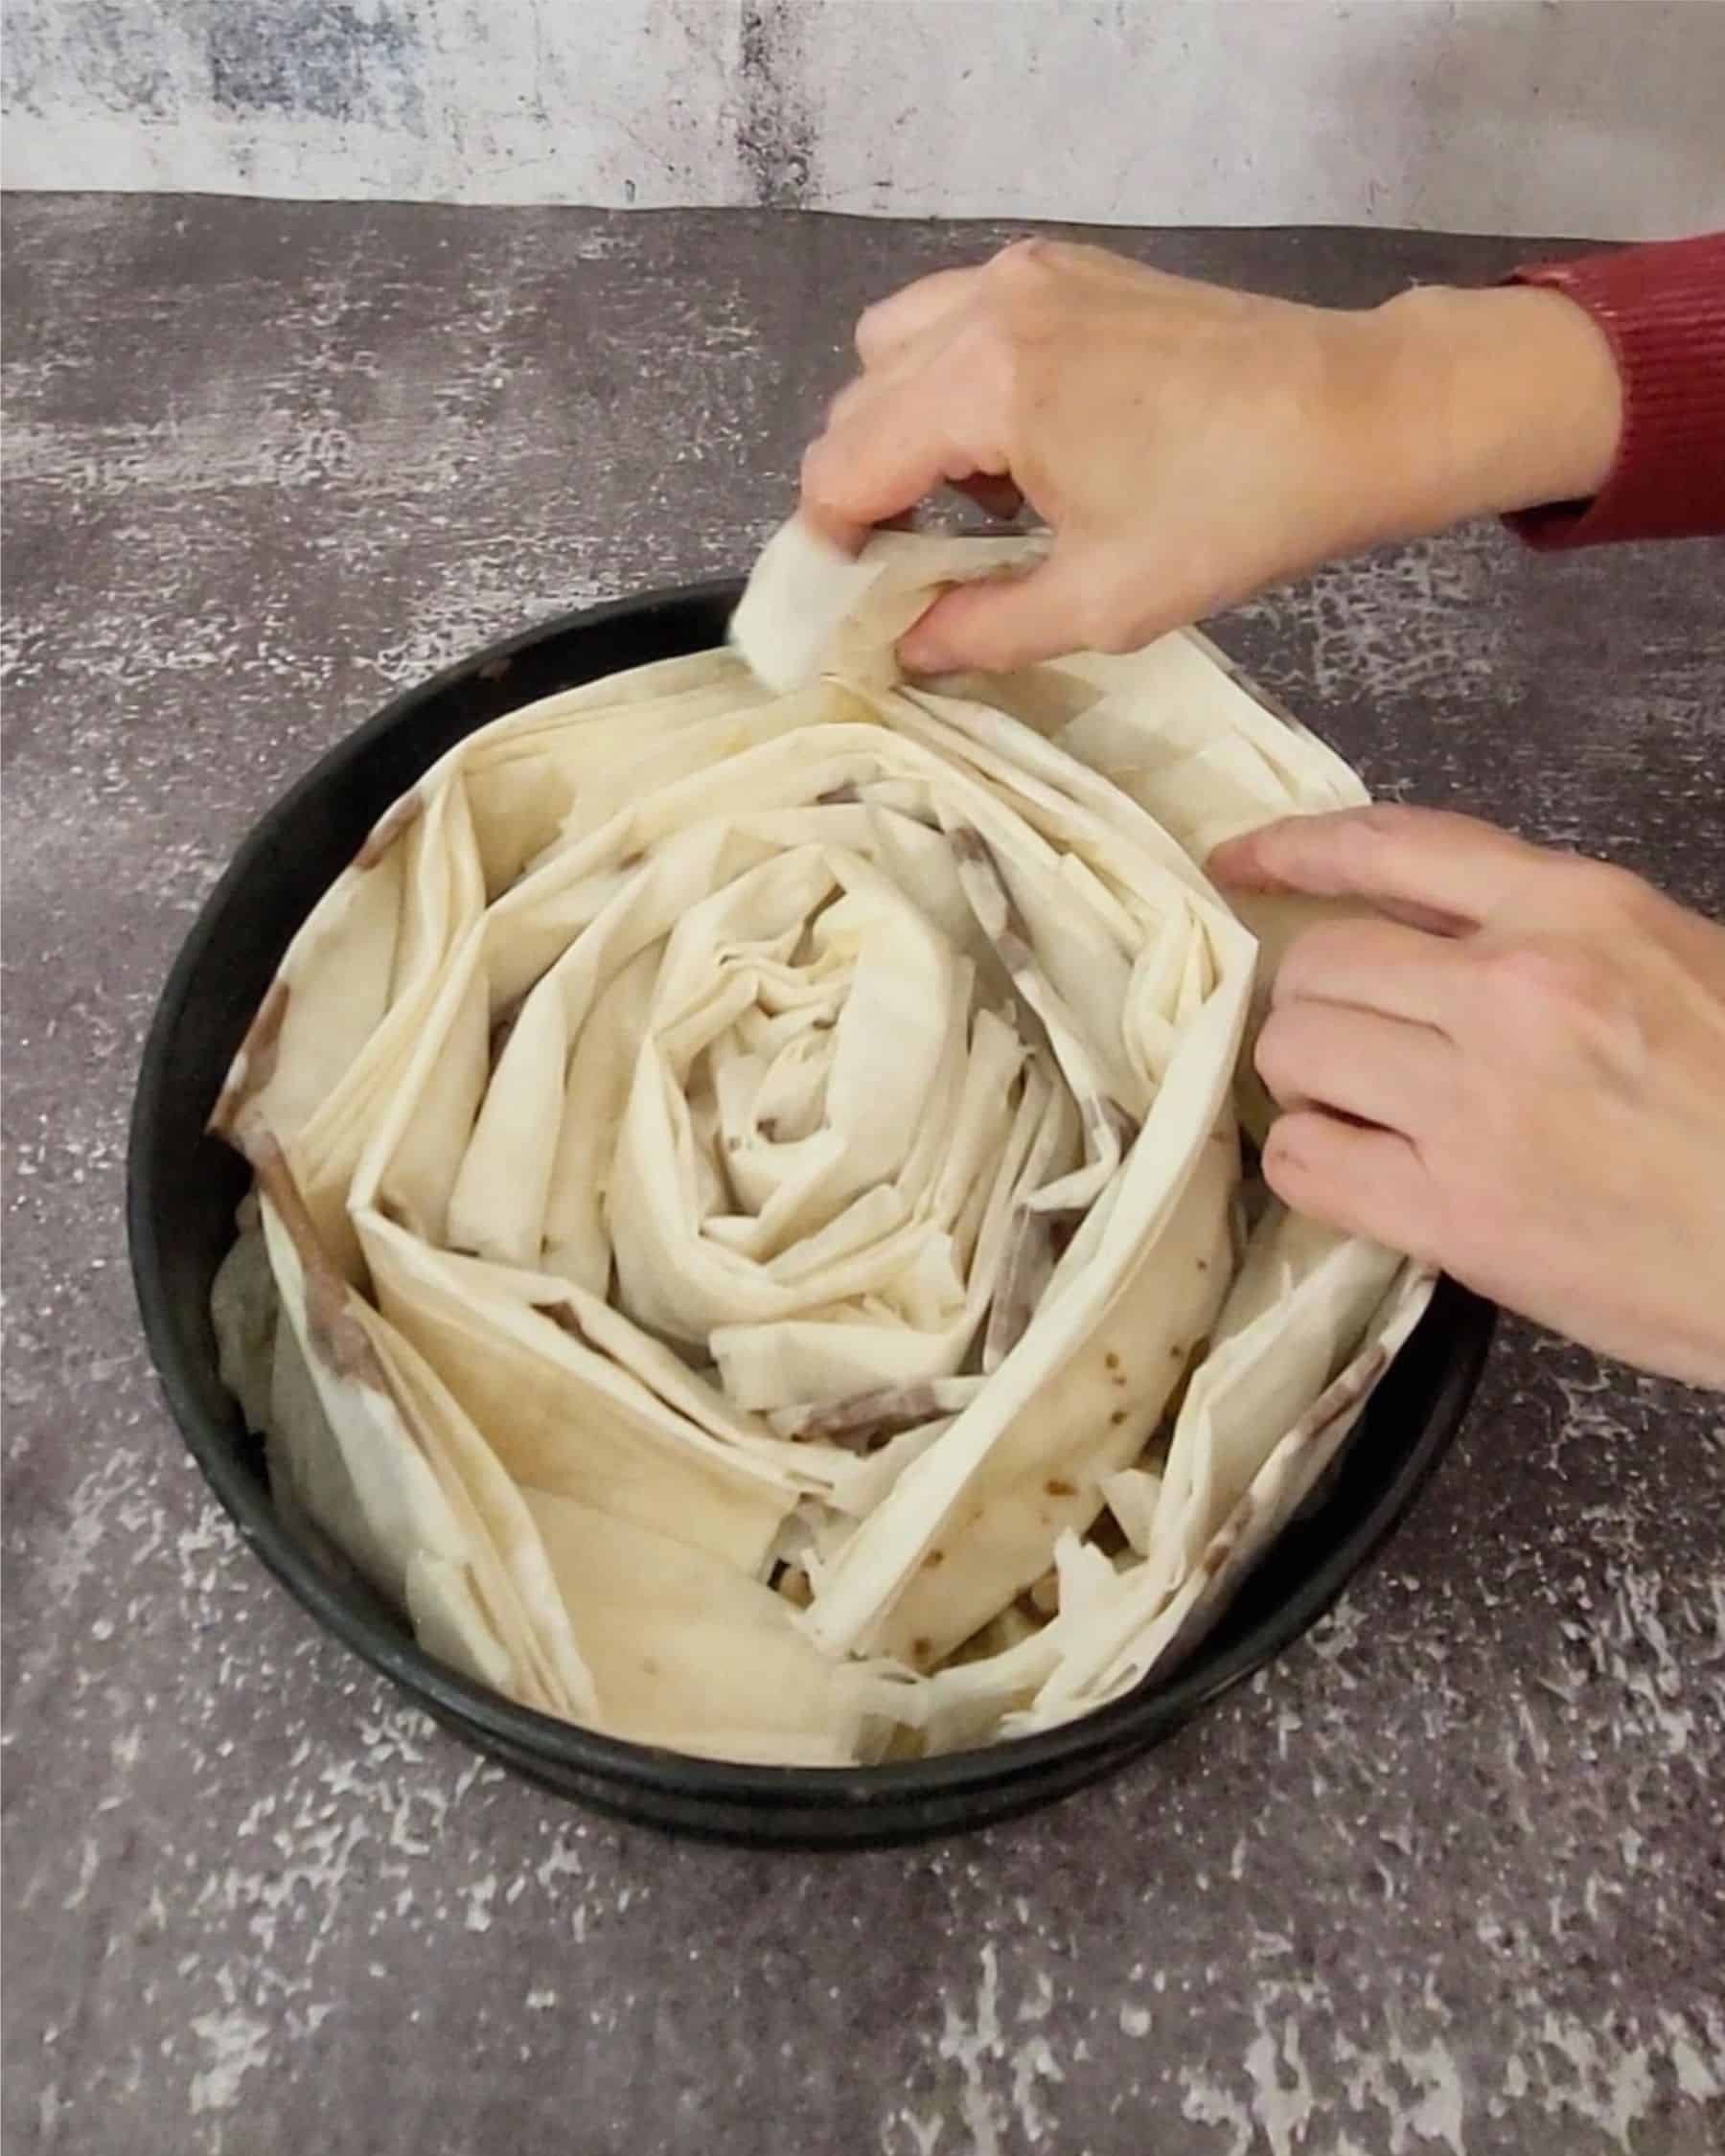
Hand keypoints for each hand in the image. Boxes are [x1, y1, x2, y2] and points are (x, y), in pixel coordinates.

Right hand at [800, 239, 1620, 674]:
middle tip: (915, 572)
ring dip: (902, 431)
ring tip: (971, 505)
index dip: (831, 548)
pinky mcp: (1065, 270)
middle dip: (866, 494)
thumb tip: (902, 649)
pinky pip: (957, 321)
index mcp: (984, 384)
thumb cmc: (1235, 514)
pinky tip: (1019, 448)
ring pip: (894, 352)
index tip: (854, 607)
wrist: (1356, 415)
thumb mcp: (1099, 602)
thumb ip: (977, 629)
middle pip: (856, 406)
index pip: (842, 467)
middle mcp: (985, 307)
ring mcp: (1025, 275)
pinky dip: (953, 384)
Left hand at [1208, 805, 1724, 1387]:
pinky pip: (1306, 1165)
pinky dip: (1313, 1166)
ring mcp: (1477, 1102)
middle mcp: (1513, 989)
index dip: (1294, 849)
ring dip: (1309, 1083)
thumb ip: (1554, 940)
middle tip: (1351, 1047)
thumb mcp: (1679, 969)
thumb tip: (1425, 938)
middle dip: (1317, 1003)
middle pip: (1321, 963)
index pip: (1394, 845)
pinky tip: (1358, 1177)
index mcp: (1580, 911)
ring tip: (1359, 1112)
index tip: (1235, 863)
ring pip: (1296, 1056)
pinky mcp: (1456, 1214)